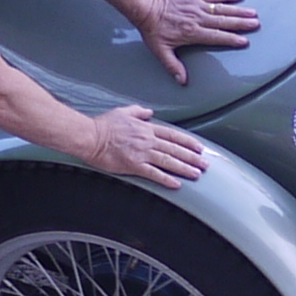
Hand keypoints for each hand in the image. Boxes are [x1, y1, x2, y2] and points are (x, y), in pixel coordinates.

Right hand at [86, 105, 208, 188]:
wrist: (89, 136)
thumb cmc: (104, 125)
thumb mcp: (123, 111)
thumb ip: (139, 112)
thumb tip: (149, 112)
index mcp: (146, 128)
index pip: (173, 135)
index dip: (188, 142)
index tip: (199, 148)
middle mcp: (148, 140)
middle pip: (175, 149)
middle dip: (192, 157)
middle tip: (206, 164)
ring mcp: (141, 153)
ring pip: (168, 161)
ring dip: (184, 168)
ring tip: (197, 174)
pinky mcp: (133, 165)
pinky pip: (153, 173)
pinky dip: (166, 179)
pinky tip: (177, 184)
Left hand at [137, 0, 261, 82]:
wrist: (146, 9)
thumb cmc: (153, 31)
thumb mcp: (160, 51)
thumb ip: (173, 66)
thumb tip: (182, 81)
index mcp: (191, 33)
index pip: (215, 37)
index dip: (230, 39)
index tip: (243, 41)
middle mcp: (197, 19)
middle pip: (223, 22)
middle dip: (241, 24)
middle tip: (255, 25)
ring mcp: (197, 7)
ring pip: (222, 9)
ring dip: (238, 11)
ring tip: (253, 13)